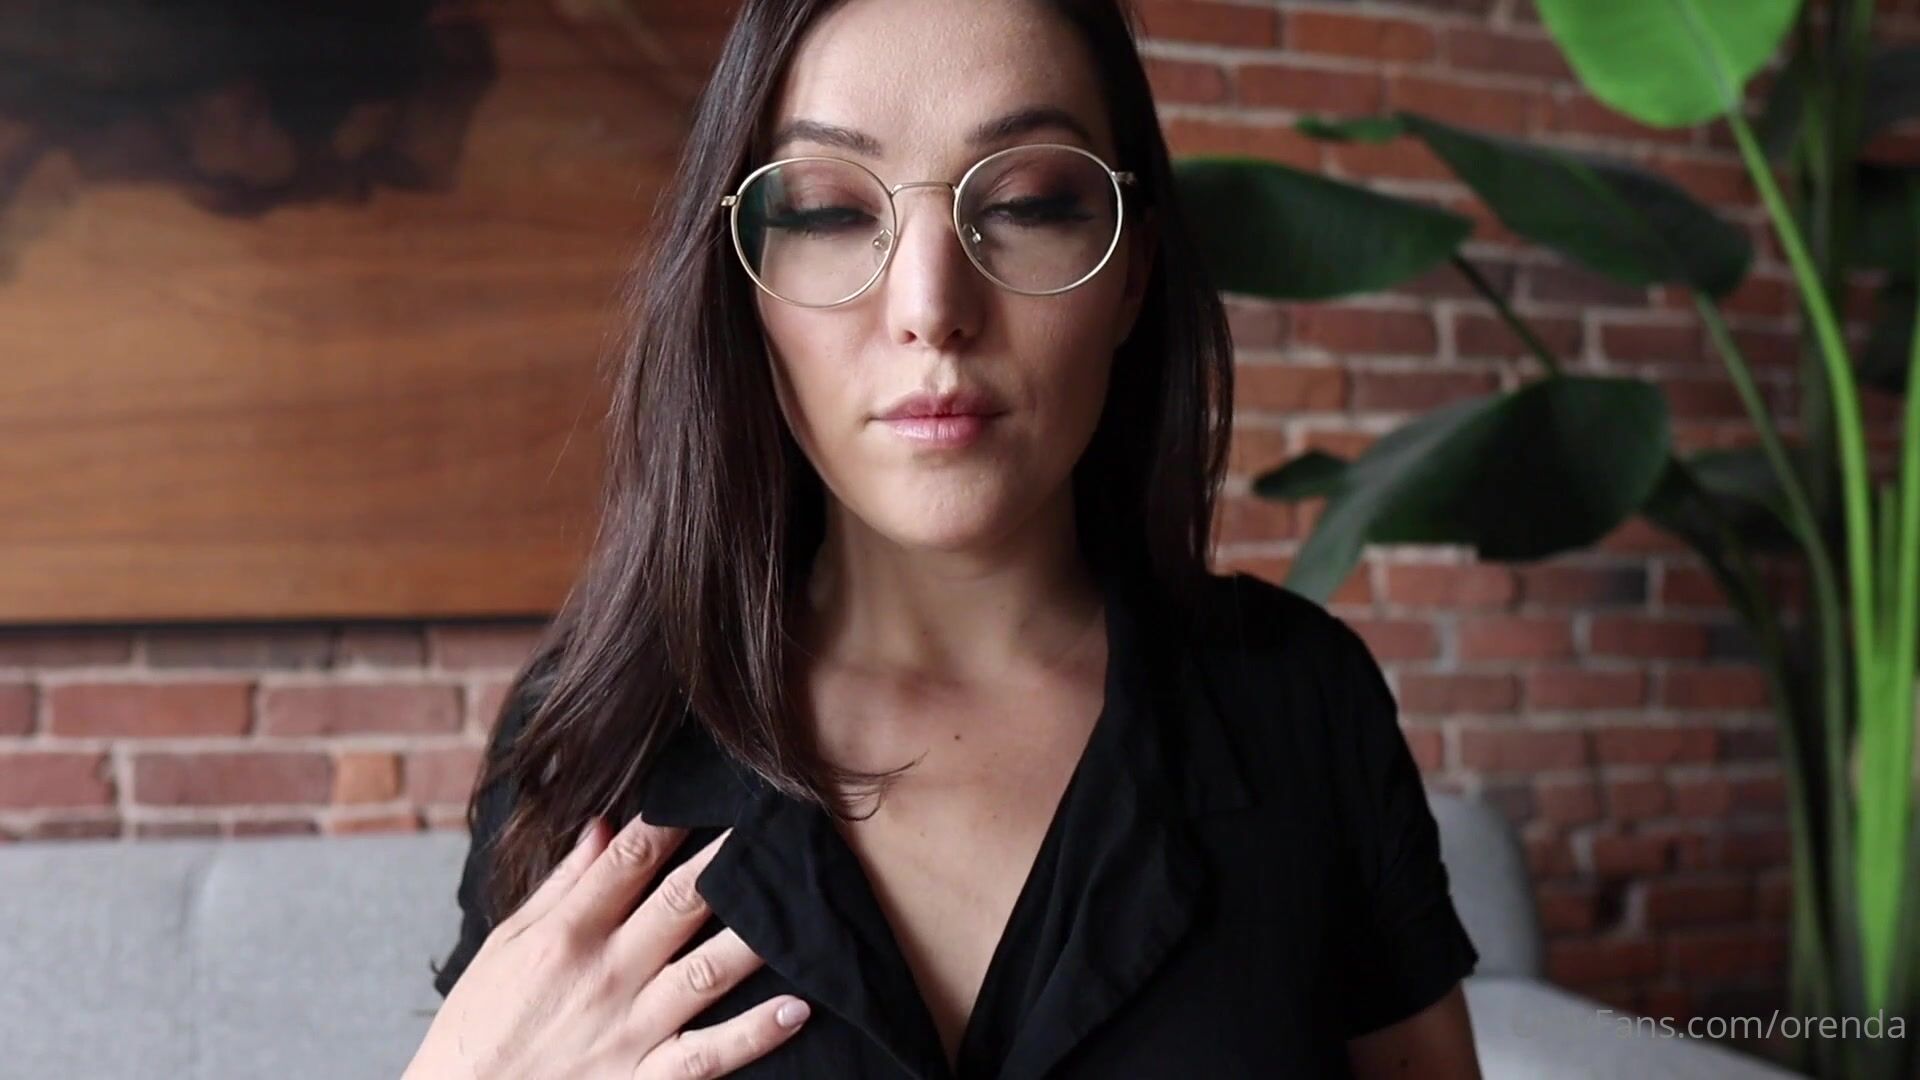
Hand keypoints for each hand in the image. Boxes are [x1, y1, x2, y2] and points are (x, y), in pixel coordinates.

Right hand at [406, 814, 810, 1078]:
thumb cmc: (478, 1026)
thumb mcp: (503, 945)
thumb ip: (559, 887)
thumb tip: (603, 826)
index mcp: (566, 935)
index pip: (630, 861)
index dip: (674, 821)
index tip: (711, 791)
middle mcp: (605, 976)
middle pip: (683, 903)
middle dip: (731, 859)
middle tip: (776, 824)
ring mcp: (629, 1031)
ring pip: (708, 971)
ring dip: (758, 935)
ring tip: (802, 902)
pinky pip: (708, 1055)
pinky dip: (755, 1034)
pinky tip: (796, 1007)